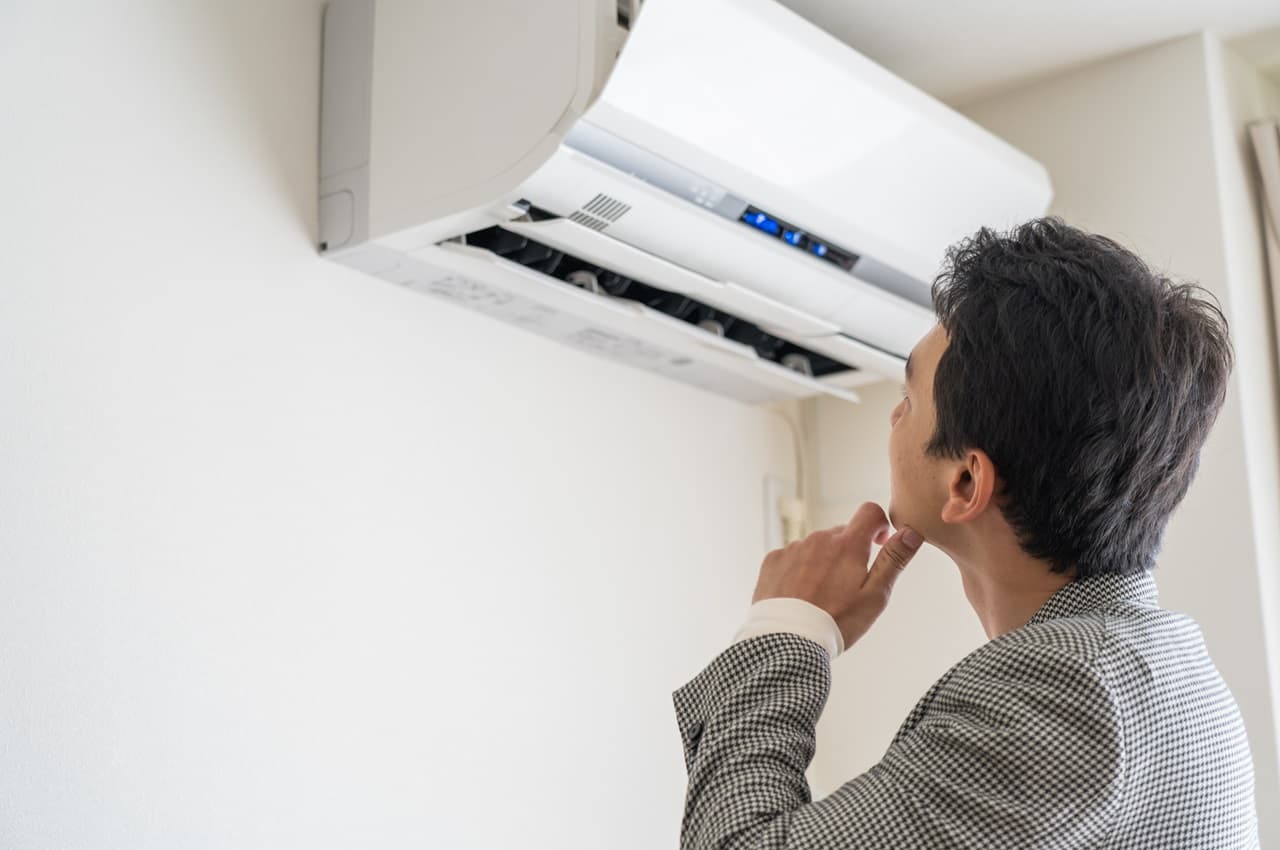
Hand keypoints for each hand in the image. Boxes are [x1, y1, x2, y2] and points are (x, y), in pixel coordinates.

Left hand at [751, 502, 924, 649]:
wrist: (788, 641)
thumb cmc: (837, 621)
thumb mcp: (875, 595)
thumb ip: (894, 560)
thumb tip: (911, 532)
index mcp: (847, 544)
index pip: (869, 512)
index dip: (879, 525)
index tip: (878, 544)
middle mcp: (818, 538)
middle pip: (842, 534)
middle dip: (850, 551)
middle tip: (848, 587)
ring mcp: (793, 548)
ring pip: (816, 546)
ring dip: (823, 562)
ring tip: (822, 596)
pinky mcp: (773, 561)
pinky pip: (792, 557)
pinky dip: (799, 570)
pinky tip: (801, 595)